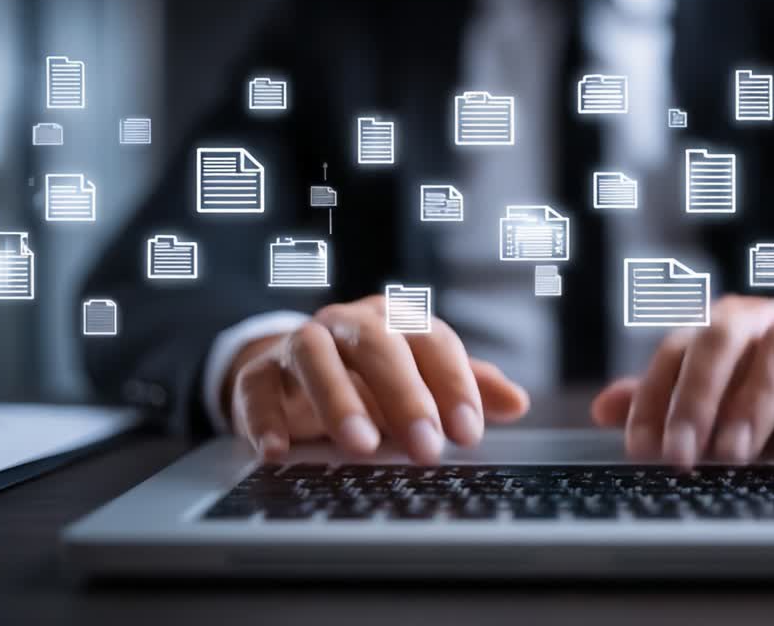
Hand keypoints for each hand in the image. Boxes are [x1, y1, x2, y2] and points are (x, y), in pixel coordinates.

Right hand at [223, 295, 529, 463]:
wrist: (293, 372)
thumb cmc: (371, 377)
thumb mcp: (421, 380)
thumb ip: (467, 387)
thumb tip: (517, 402)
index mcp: (396, 321)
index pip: (432, 341)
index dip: (453, 385)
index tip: (468, 432)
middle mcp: (348, 324)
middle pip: (377, 343)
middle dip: (405, 395)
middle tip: (425, 446)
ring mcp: (299, 343)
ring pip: (314, 355)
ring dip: (338, 399)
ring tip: (360, 446)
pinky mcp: (259, 373)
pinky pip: (256, 388)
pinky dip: (265, 418)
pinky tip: (280, 451)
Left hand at [590, 296, 773, 468]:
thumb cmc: (762, 379)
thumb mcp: (711, 389)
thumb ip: (661, 396)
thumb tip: (601, 411)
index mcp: (713, 327)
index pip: (673, 354)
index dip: (652, 400)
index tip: (640, 448)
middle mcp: (753, 320)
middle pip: (718, 344)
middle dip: (695, 400)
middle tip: (683, 454)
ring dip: (754, 402)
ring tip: (736, 451)